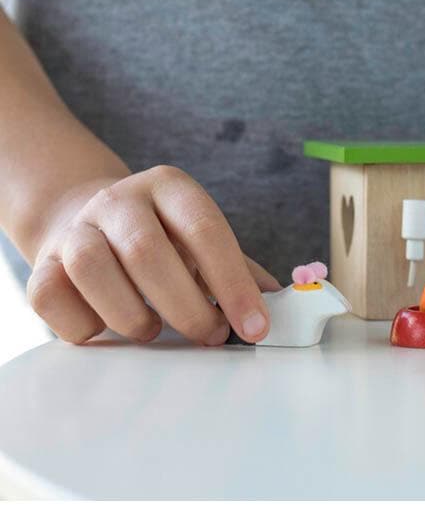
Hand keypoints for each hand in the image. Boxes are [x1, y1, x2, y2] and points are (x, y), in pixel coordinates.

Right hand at [27, 166, 279, 344]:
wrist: (89, 220)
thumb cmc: (163, 240)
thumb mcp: (204, 243)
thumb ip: (240, 271)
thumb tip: (283, 305)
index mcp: (171, 188)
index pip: (206, 230)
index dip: (233, 284)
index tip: (255, 327)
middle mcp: (120, 200)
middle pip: (148, 252)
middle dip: (188, 308)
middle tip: (210, 335)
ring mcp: (76, 229)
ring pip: (94, 271)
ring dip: (134, 316)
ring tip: (156, 331)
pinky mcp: (41, 264)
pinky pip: (51, 297)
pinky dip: (86, 325)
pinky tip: (109, 328)